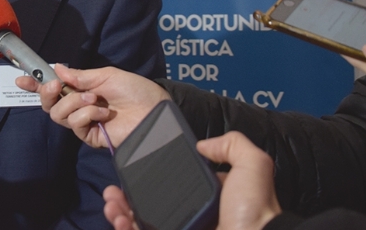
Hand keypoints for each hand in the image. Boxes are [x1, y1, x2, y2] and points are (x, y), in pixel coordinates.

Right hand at [15, 65, 169, 148]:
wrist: (155, 110)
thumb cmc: (136, 90)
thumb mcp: (107, 75)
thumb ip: (80, 76)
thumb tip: (57, 69)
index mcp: (82, 89)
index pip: (54, 88)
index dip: (35, 84)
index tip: (21, 79)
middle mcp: (79, 106)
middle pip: (49, 104)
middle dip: (47, 93)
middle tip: (56, 85)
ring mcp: (84, 122)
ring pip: (58, 115)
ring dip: (74, 103)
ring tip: (94, 99)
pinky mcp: (91, 136)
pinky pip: (75, 125)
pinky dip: (86, 115)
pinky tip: (102, 112)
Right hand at [101, 132, 280, 229]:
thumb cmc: (254, 209)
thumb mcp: (253, 165)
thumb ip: (233, 145)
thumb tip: (202, 144)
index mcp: (205, 196)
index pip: (168, 184)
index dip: (145, 177)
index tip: (129, 171)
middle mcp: (190, 215)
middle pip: (147, 203)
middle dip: (124, 197)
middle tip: (113, 192)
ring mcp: (179, 229)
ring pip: (138, 221)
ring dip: (119, 213)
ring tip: (111, 205)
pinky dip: (124, 227)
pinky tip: (119, 221)